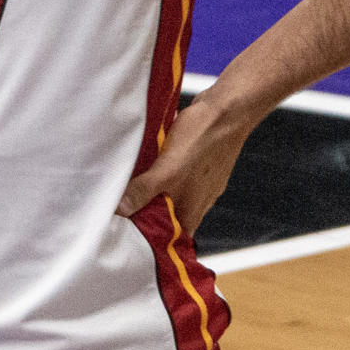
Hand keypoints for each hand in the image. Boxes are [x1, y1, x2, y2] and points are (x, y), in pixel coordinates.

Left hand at [115, 94, 254, 236]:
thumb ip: (144, 191)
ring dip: (154, 189)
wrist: (228, 110)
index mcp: (192, 211)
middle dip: (147, 211)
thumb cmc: (203, 140)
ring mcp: (202, 182)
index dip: (150, 238)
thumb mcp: (166, 170)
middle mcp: (199, 201)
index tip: (128, 232)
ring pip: (172, 193)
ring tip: (134, 182)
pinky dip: (164, 169)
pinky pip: (178, 173)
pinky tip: (153, 158)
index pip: (170, 239)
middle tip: (124, 205)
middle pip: (169, 216)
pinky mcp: (201, 163)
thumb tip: (122, 210)